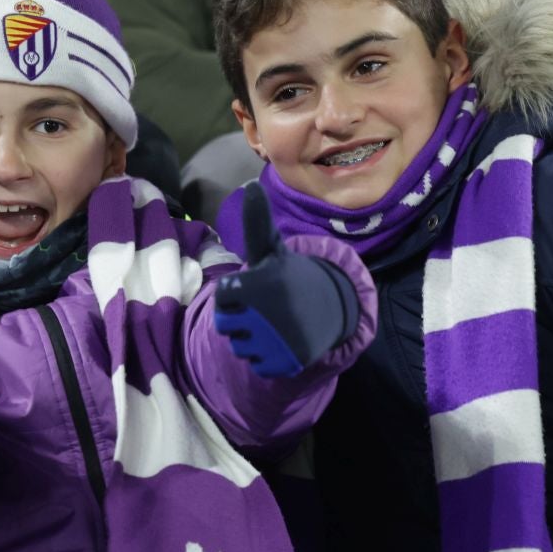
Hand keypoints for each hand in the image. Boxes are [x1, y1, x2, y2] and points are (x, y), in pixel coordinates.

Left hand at [212, 183, 360, 378]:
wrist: (330, 307)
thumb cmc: (289, 276)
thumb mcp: (272, 250)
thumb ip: (256, 223)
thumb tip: (250, 186)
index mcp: (261, 283)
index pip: (222, 296)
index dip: (235, 293)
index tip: (255, 287)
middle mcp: (269, 312)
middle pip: (225, 325)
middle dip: (239, 318)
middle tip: (263, 309)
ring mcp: (279, 339)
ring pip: (239, 347)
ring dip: (252, 339)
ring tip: (274, 324)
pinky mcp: (288, 362)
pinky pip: (257, 365)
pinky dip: (266, 358)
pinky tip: (281, 342)